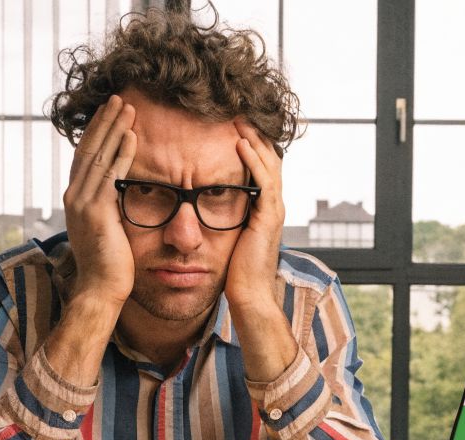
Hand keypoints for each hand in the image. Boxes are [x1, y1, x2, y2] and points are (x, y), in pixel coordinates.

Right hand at [63, 95, 137, 307]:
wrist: (101, 290)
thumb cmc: (110, 264)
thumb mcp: (107, 229)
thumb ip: (109, 207)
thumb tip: (120, 193)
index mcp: (76, 198)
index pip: (85, 156)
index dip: (96, 132)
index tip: (109, 112)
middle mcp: (74, 196)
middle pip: (88, 148)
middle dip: (104, 121)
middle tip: (118, 98)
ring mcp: (82, 203)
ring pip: (98, 156)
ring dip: (114, 129)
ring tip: (127, 107)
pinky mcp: (96, 212)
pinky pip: (110, 175)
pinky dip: (121, 154)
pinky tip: (132, 136)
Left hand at [226, 120, 296, 381]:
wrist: (248, 299)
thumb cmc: (234, 277)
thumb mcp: (224, 241)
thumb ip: (217, 223)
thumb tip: (192, 213)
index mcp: (261, 212)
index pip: (259, 170)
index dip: (248, 148)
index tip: (231, 129)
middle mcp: (271, 208)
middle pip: (268, 161)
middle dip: (254, 136)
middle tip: (238, 114)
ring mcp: (272, 212)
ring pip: (269, 164)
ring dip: (254, 140)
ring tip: (240, 120)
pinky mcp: (268, 218)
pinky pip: (263, 181)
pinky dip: (253, 160)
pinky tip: (240, 144)